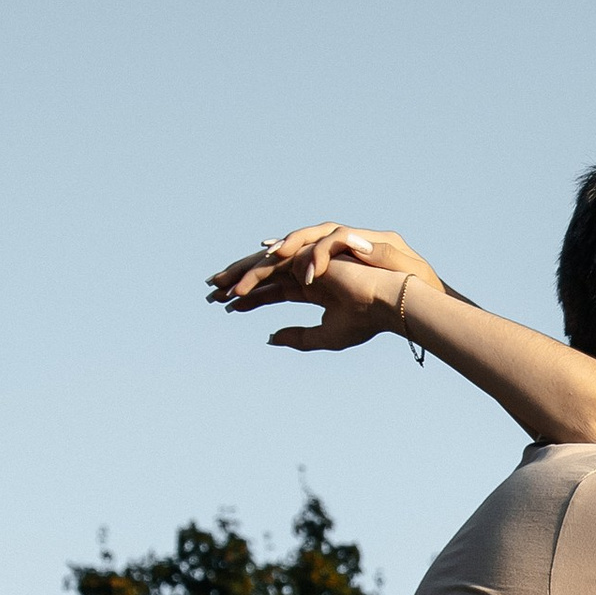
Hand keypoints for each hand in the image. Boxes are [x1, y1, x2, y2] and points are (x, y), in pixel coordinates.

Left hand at [208, 226, 443, 350]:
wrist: (385, 305)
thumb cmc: (363, 321)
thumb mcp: (324, 336)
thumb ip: (298, 337)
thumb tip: (268, 337)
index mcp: (311, 288)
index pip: (272, 291)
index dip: (249, 299)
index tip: (226, 307)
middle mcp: (305, 272)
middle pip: (263, 275)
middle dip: (236, 283)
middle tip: (210, 293)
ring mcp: (306, 263)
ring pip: (265, 267)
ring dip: (240, 280)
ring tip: (218, 292)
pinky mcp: (308, 257)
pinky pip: (276, 266)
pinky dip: (256, 278)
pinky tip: (239, 293)